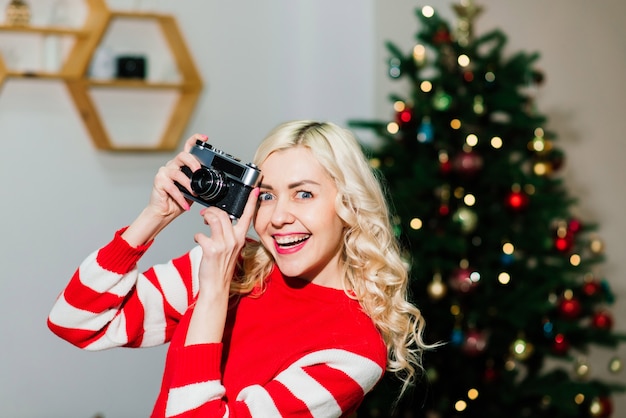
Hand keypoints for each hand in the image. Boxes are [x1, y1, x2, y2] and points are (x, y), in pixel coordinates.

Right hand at [121, 134, 208, 246]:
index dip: (196, 140)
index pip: (188, 147)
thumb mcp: (194, 189)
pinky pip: (172, 187)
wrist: (165, 212)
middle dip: (193, 163)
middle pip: (183, 156)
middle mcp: (173, 165)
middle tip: (199, 173)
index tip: (205, 138)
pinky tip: (185, 204)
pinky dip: (180, 197)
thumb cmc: (179, 199)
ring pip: (178, 173)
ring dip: (188, 185)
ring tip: (194, 194)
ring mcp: (164, 172)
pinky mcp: (159, 181)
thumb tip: (214, 181)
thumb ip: (200, 182)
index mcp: (182, 165)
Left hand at [185, 186, 259, 344]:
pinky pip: (201, 234)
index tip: (254, 189)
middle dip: (213, 210)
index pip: (248, 216)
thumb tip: (221, 221)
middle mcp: (234, 240)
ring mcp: (224, 245)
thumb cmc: (221, 268)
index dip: (251, 201)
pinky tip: (197, 239)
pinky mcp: (212, 250)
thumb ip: (229, 235)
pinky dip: (197, 235)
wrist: (216, 287)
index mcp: (240, 238)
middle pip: (224, 214)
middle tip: (206, 214)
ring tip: (203, 222)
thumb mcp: (230, 249)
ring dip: (205, 217)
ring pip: (214, 219)